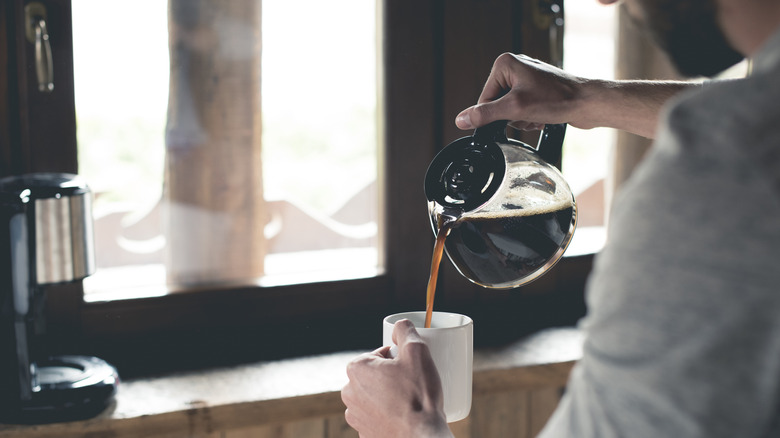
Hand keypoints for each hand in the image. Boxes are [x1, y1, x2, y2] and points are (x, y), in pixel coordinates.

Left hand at [341, 320, 451, 437]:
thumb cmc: (419, 396)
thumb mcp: (417, 351)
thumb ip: (405, 330)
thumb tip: (399, 325)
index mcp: (357, 368)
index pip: (380, 354)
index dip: (399, 358)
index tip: (411, 369)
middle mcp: (349, 392)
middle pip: (376, 374)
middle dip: (393, 376)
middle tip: (414, 384)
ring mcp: (355, 416)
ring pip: (375, 396)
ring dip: (389, 395)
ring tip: (410, 402)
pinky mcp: (364, 433)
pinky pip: (376, 416)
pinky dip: (388, 415)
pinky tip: (404, 417)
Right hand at [456, 53, 587, 131]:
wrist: (588, 103)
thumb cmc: (558, 99)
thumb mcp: (515, 109)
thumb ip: (486, 115)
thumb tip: (462, 120)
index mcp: (505, 64)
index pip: (484, 99)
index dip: (494, 115)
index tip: (510, 118)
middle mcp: (515, 67)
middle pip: (497, 104)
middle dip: (512, 117)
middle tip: (528, 115)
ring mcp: (527, 77)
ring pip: (510, 109)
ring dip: (522, 119)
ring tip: (537, 115)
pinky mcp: (536, 88)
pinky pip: (522, 109)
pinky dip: (530, 117)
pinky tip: (542, 117)